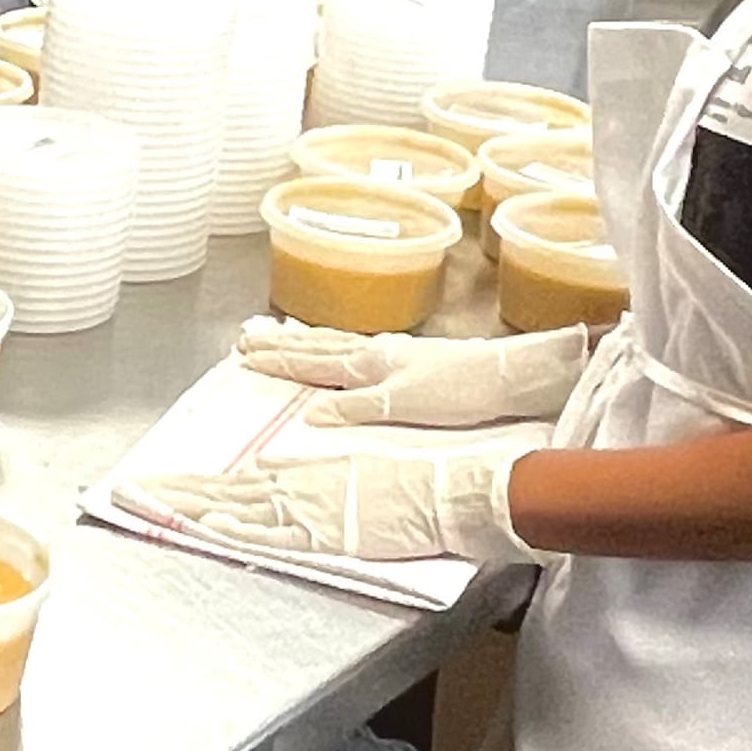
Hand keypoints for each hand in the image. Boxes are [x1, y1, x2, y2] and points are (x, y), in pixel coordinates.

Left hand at [127, 429, 546, 565]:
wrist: (449, 494)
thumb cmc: (411, 488)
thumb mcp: (349, 475)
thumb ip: (304, 477)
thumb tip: (267, 470)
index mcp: (301, 477)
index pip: (232, 483)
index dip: (189, 485)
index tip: (152, 486)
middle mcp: (296, 489)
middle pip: (220, 491)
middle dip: (170, 492)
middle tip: (127, 490)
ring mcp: (308, 512)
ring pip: (233, 507)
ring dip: (188, 506)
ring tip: (147, 503)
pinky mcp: (325, 534)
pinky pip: (270, 534)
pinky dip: (236, 530)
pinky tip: (206, 528)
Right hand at [235, 318, 592, 429]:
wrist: (505, 376)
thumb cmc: (457, 391)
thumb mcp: (401, 405)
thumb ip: (355, 408)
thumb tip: (310, 414)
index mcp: (368, 365)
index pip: (312, 362)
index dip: (278, 361)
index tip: (245, 357)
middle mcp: (374, 353)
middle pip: (317, 347)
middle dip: (280, 346)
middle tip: (246, 340)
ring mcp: (391, 352)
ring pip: (335, 343)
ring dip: (303, 342)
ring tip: (277, 336)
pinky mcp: (407, 357)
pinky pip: (354, 347)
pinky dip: (333, 344)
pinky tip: (336, 346)